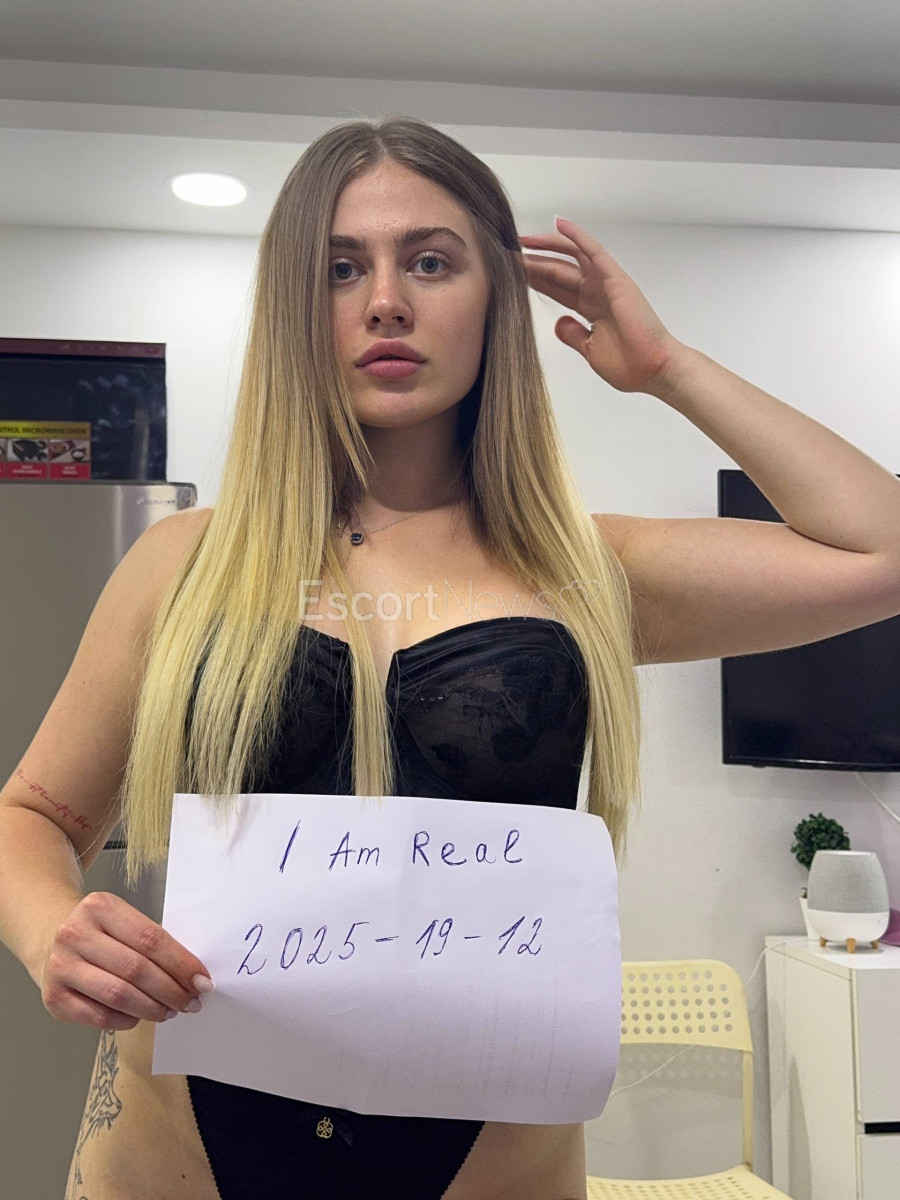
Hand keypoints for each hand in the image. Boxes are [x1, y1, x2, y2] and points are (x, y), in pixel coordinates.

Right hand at [39, 891, 212, 1030]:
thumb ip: (153, 942)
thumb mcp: (123, 920)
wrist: (50, 937)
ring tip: (170, 1011)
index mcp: (100, 907)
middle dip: (171, 990)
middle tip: (191, 1002)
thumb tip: (193, 977)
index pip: (151, 939)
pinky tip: (139, 1016)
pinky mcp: (54, 998)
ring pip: (118, 995)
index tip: (203, 981)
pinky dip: (126, 1020)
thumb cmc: (102, 932)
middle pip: (136, 969)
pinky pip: (99, 1016)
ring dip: (152, 1008)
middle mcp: (75, 934)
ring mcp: (60, 966)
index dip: (181, 963)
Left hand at [519, 217, 684, 393]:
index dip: (534, 279)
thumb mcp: (590, 351)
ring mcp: (605, 283)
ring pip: (572, 256)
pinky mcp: (615, 278)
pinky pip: (593, 251)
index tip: (510, 274)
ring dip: (547, 246)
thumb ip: (573, 335)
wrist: (654, 370)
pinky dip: (578, 236)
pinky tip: (559, 223)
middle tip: (507, 255)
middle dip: (533, 262)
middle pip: (558, 270)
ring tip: (523, 240)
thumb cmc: (630, 365)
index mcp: (590, 309)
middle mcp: (596, 292)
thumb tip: (559, 322)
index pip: (556, 288)